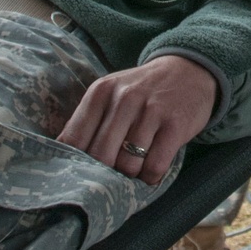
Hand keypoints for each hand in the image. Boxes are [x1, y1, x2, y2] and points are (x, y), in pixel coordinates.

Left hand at [56, 55, 217, 184]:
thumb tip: (61, 159)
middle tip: (109, 179)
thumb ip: (88, 122)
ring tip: (133, 170)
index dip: (73, 164)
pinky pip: (155, 166)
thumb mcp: (111, 95)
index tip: (77, 177)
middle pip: (100, 156)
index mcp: (101, 92)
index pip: (74, 139)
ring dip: (130, 176)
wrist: (189, 71)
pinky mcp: (175, 125)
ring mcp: (151, 111)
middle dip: (103, 175)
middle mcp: (124, 98)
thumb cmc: (142, 91)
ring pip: (128, 164)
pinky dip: (150, 177)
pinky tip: (150, 171)